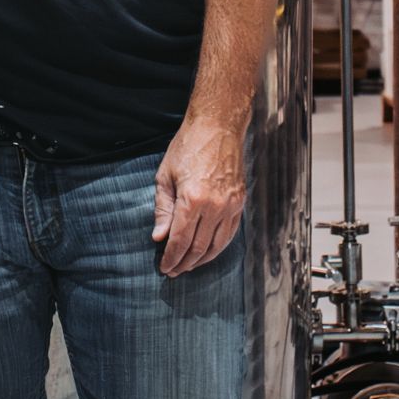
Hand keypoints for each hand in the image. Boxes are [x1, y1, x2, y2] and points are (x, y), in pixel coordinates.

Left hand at [151, 113, 245, 275]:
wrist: (218, 127)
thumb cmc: (187, 147)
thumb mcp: (165, 177)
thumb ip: (162, 210)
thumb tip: (159, 237)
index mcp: (192, 199)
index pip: (179, 240)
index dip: (171, 257)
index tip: (164, 268)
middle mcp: (215, 206)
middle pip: (198, 247)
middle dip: (184, 263)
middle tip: (173, 271)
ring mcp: (231, 205)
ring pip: (217, 245)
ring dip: (201, 260)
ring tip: (188, 266)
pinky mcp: (240, 202)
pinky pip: (230, 233)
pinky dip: (218, 247)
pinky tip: (207, 252)